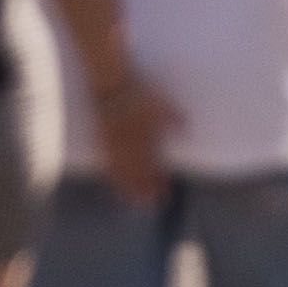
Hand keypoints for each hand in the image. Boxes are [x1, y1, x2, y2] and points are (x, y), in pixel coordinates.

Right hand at [94, 74, 169, 206]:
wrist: (110, 82)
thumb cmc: (138, 92)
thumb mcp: (161, 103)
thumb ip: (174, 118)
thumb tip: (186, 129)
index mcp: (144, 139)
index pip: (153, 167)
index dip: (158, 182)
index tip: (164, 194)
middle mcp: (128, 144)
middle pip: (136, 173)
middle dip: (142, 189)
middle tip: (148, 203)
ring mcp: (113, 141)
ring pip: (120, 169)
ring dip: (125, 185)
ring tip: (129, 198)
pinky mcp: (101, 135)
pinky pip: (105, 158)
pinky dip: (109, 170)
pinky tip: (109, 175)